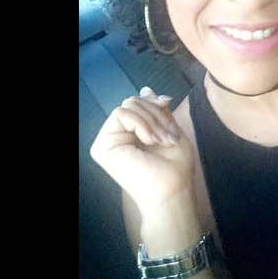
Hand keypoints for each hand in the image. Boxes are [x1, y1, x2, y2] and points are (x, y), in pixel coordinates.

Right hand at [90, 86, 195, 214]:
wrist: (172, 190)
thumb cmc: (175, 166)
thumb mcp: (169, 129)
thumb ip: (157, 110)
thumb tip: (145, 88)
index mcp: (132, 132)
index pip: (137, 102)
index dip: (152, 100)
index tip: (168, 102)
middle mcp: (117, 135)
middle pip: (133, 101)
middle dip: (156, 112)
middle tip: (168, 135)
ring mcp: (108, 140)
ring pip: (128, 105)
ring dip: (151, 120)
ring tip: (161, 140)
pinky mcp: (102, 146)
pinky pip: (120, 113)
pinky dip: (140, 123)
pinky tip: (148, 140)